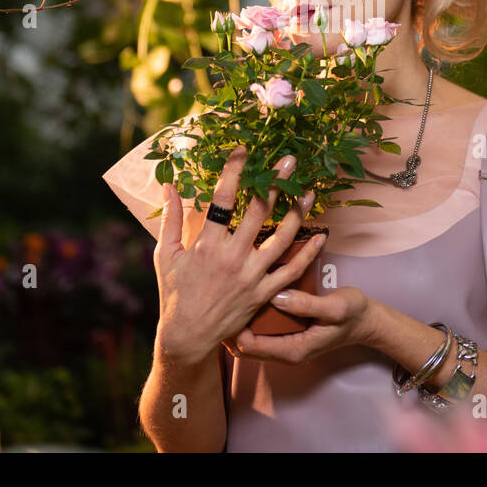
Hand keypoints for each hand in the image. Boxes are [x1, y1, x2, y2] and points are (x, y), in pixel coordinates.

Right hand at [153, 145, 322, 363]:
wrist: (188, 337)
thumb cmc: (174, 294)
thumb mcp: (165, 255)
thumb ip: (171, 219)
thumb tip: (169, 186)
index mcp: (207, 245)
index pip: (222, 199)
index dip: (234, 171)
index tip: (244, 149)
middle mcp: (232, 257)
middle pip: (258, 211)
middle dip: (275, 182)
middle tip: (289, 160)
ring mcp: (252, 276)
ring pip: (282, 237)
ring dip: (298, 211)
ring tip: (310, 190)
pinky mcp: (265, 292)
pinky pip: (292, 269)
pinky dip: (309, 252)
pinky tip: (321, 235)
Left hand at [221, 287, 372, 364]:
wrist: (367, 321)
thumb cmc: (353, 313)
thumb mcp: (335, 306)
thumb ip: (306, 304)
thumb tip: (276, 296)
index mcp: (293, 349)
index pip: (250, 346)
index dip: (234, 328)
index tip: (227, 303)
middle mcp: (286, 352)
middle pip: (243, 348)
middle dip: (229, 328)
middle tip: (219, 299)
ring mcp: (286, 345)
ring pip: (249, 342)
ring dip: (238, 324)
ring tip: (227, 299)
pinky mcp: (287, 336)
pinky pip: (260, 334)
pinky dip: (250, 321)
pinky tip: (246, 299)